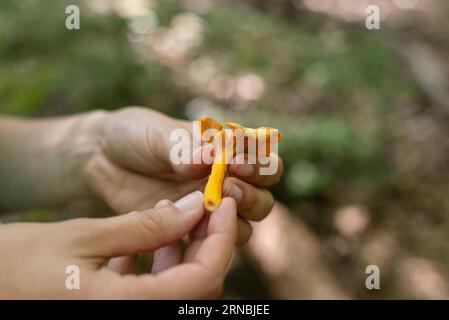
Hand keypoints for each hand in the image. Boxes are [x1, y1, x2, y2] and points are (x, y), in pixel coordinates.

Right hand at [0, 192, 236, 298]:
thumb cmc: (17, 263)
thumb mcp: (85, 237)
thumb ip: (147, 227)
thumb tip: (194, 208)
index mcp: (126, 308)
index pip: (204, 279)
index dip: (222, 238)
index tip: (223, 202)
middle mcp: (133, 318)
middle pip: (197, 286)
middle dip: (205, 242)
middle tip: (199, 204)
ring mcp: (122, 316)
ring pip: (176, 288)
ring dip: (180, 250)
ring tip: (167, 213)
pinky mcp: (112, 310)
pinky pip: (151, 291)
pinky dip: (156, 264)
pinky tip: (138, 237)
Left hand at [76, 107, 283, 244]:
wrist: (103, 157)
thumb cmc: (136, 135)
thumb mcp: (158, 134)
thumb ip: (184, 148)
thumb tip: (209, 158)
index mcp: (226, 150)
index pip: (263, 159)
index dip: (258, 163)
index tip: (235, 162)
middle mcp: (225, 179)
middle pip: (263, 197)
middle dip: (251, 195)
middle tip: (227, 187)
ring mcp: (208, 206)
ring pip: (245, 224)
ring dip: (234, 219)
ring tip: (206, 206)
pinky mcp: (188, 227)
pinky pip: (211, 239)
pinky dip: (205, 234)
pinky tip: (179, 222)